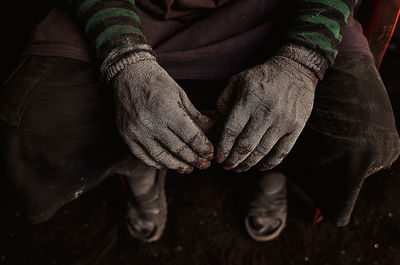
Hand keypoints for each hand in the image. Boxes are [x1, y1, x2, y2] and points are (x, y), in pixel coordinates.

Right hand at [112, 53, 213, 172]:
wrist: (127, 74)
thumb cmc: (157, 82)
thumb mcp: (180, 94)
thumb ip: (195, 115)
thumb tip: (213, 128)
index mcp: (166, 110)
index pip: (189, 135)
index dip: (202, 146)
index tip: (210, 153)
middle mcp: (151, 123)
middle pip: (177, 149)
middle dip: (194, 159)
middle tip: (204, 164)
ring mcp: (137, 131)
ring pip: (161, 157)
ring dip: (177, 166)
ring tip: (189, 168)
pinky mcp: (127, 136)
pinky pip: (143, 156)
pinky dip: (157, 163)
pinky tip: (167, 165)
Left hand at [215, 55, 317, 171]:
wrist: (295, 69)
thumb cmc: (261, 77)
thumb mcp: (237, 81)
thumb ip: (223, 102)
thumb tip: (218, 127)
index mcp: (248, 100)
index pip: (232, 130)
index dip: (223, 147)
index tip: (218, 157)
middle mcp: (266, 112)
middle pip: (246, 145)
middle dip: (233, 160)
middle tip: (226, 167)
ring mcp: (283, 121)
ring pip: (262, 151)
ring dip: (248, 164)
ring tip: (239, 168)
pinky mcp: (296, 126)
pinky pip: (282, 151)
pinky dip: (270, 163)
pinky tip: (260, 167)